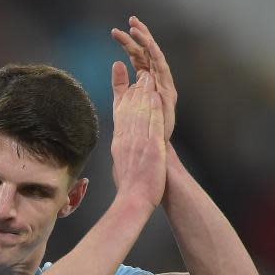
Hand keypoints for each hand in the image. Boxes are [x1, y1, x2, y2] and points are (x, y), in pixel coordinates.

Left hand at [111, 16, 176, 142]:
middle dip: (140, 35)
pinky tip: (149, 46)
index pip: (137, 56)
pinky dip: (156, 56)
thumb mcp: (122, 101)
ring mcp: (163, 84)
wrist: (147, 145)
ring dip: (147, 41)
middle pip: (148, 52)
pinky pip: (162, 69)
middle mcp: (155, 79)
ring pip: (155, 57)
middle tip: (131, 20)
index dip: (128, 43)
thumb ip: (120, 83)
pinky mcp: (168, 91)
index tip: (115, 32)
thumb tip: (116, 63)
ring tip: (137, 29)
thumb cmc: (137, 125)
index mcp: (145, 79)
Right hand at [111, 70, 166, 209]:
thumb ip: (122, 157)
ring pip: (140, 112)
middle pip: (130, 110)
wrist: (133, 200)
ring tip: (147, 78)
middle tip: (139, 75)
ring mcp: (138, 142)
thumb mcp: (120, 168)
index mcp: (119, 144)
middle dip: (135, 91)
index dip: (124, 99)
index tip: (127, 87)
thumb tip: (120, 155)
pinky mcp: (152, 146)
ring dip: (144, 93)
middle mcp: (126, 139)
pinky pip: (152, 122)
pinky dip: (153, 107)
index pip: (121, 116)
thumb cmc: (128, 189)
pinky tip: (155, 96)